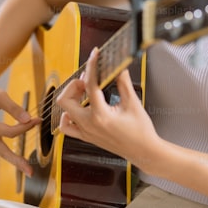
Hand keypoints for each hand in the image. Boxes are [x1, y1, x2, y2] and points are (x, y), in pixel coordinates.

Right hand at [0, 75, 40, 175]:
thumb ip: (14, 108)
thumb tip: (28, 119)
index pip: (10, 132)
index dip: (25, 128)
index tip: (37, 120)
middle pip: (3, 152)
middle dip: (17, 162)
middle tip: (30, 172)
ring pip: (2, 151)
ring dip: (14, 159)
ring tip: (26, 168)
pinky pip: (1, 146)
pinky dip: (11, 151)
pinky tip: (19, 156)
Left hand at [55, 48, 161, 168]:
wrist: (143, 151)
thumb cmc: (140, 131)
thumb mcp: (133, 103)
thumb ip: (123, 83)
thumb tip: (118, 67)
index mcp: (101, 115)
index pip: (90, 85)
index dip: (91, 66)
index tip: (94, 56)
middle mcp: (89, 124)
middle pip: (65, 99)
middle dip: (74, 85)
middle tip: (87, 80)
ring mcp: (86, 132)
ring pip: (64, 112)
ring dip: (70, 99)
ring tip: (84, 93)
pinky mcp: (86, 137)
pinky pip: (67, 127)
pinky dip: (68, 116)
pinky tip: (78, 110)